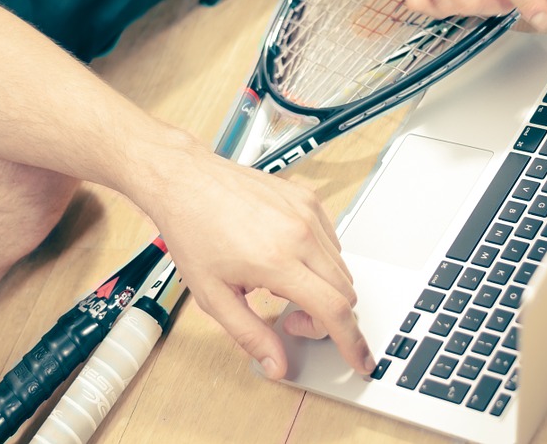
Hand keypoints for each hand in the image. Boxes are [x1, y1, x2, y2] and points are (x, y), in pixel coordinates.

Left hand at [126, 127, 374, 379]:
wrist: (187, 181)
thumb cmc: (194, 231)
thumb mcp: (213, 296)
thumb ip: (250, 335)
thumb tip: (276, 365)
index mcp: (277, 261)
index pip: (334, 310)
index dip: (351, 342)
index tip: (359, 359)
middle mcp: (300, 234)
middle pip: (345, 292)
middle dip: (327, 318)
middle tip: (290, 318)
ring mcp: (307, 212)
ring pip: (341, 267)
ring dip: (323, 288)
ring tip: (280, 284)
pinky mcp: (308, 199)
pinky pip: (332, 240)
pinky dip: (319, 260)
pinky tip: (286, 258)